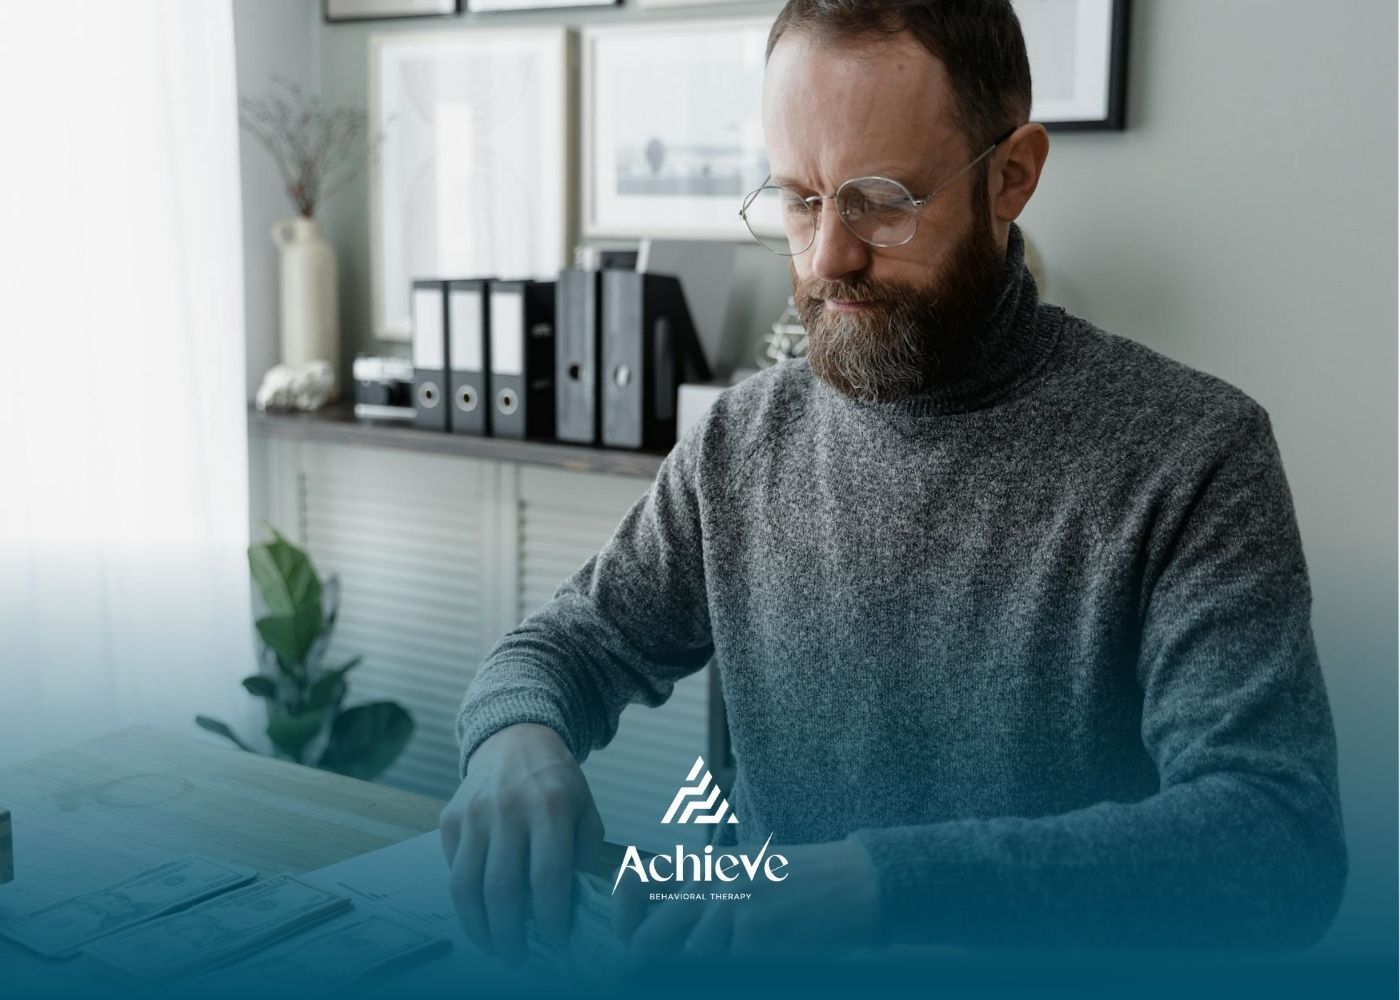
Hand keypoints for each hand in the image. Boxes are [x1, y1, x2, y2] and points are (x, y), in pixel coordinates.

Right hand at [439, 723, 603, 965]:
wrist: (515, 740)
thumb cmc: (556, 782)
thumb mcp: (586, 808)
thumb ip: (584, 853)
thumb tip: (572, 904)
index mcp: (552, 807)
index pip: (549, 876)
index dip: (550, 917)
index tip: (555, 941)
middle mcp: (509, 810)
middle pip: (503, 888)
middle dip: (510, 934)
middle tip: (518, 959)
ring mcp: (475, 814)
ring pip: (468, 886)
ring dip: (479, 927)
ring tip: (493, 948)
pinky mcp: (450, 818)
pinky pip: (453, 870)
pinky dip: (464, 901)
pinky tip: (479, 916)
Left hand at [615, 838, 878, 960]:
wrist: (856, 882)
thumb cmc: (803, 884)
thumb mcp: (744, 871)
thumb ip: (703, 894)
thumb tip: (664, 938)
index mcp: (704, 865)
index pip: (635, 883)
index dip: (623, 920)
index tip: (630, 943)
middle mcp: (708, 883)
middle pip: (647, 943)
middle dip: (649, 971)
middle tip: (662, 979)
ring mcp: (729, 909)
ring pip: (685, 965)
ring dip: (702, 976)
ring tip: (729, 966)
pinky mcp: (754, 935)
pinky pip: (723, 974)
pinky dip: (734, 978)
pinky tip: (759, 966)